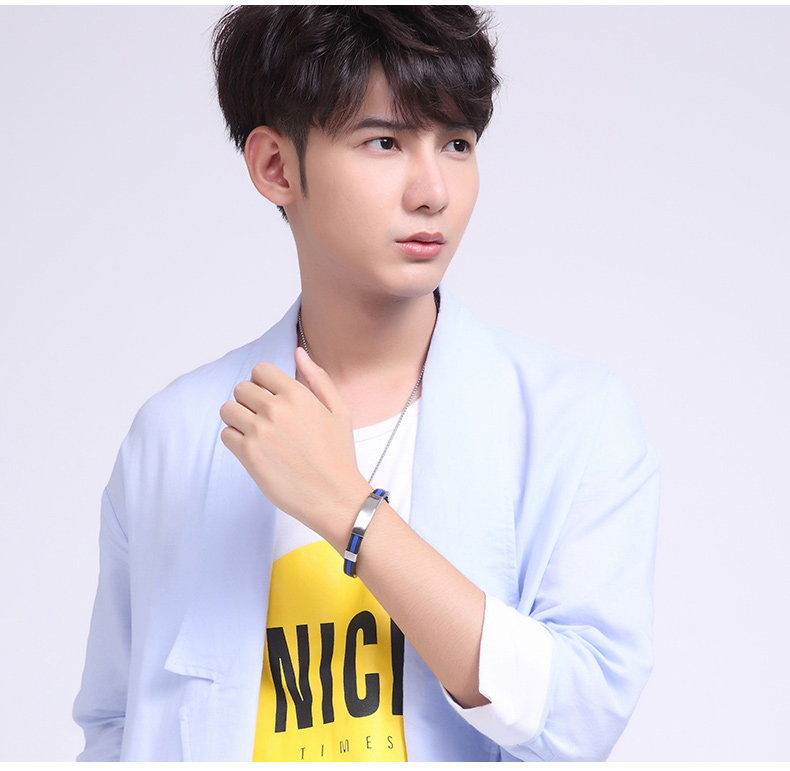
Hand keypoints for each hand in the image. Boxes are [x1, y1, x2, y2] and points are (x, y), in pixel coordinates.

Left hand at [219, 346, 371, 541]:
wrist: (334, 496)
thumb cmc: (338, 455)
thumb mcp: (338, 411)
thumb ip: (318, 379)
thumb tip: (299, 353)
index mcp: (297, 394)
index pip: (260, 370)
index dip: (262, 382)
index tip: (269, 397)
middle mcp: (276, 409)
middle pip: (240, 389)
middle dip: (249, 401)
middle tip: (263, 420)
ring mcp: (260, 431)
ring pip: (228, 410)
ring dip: (237, 419)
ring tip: (256, 434)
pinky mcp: (248, 454)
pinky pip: (226, 435)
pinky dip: (235, 441)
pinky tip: (254, 450)